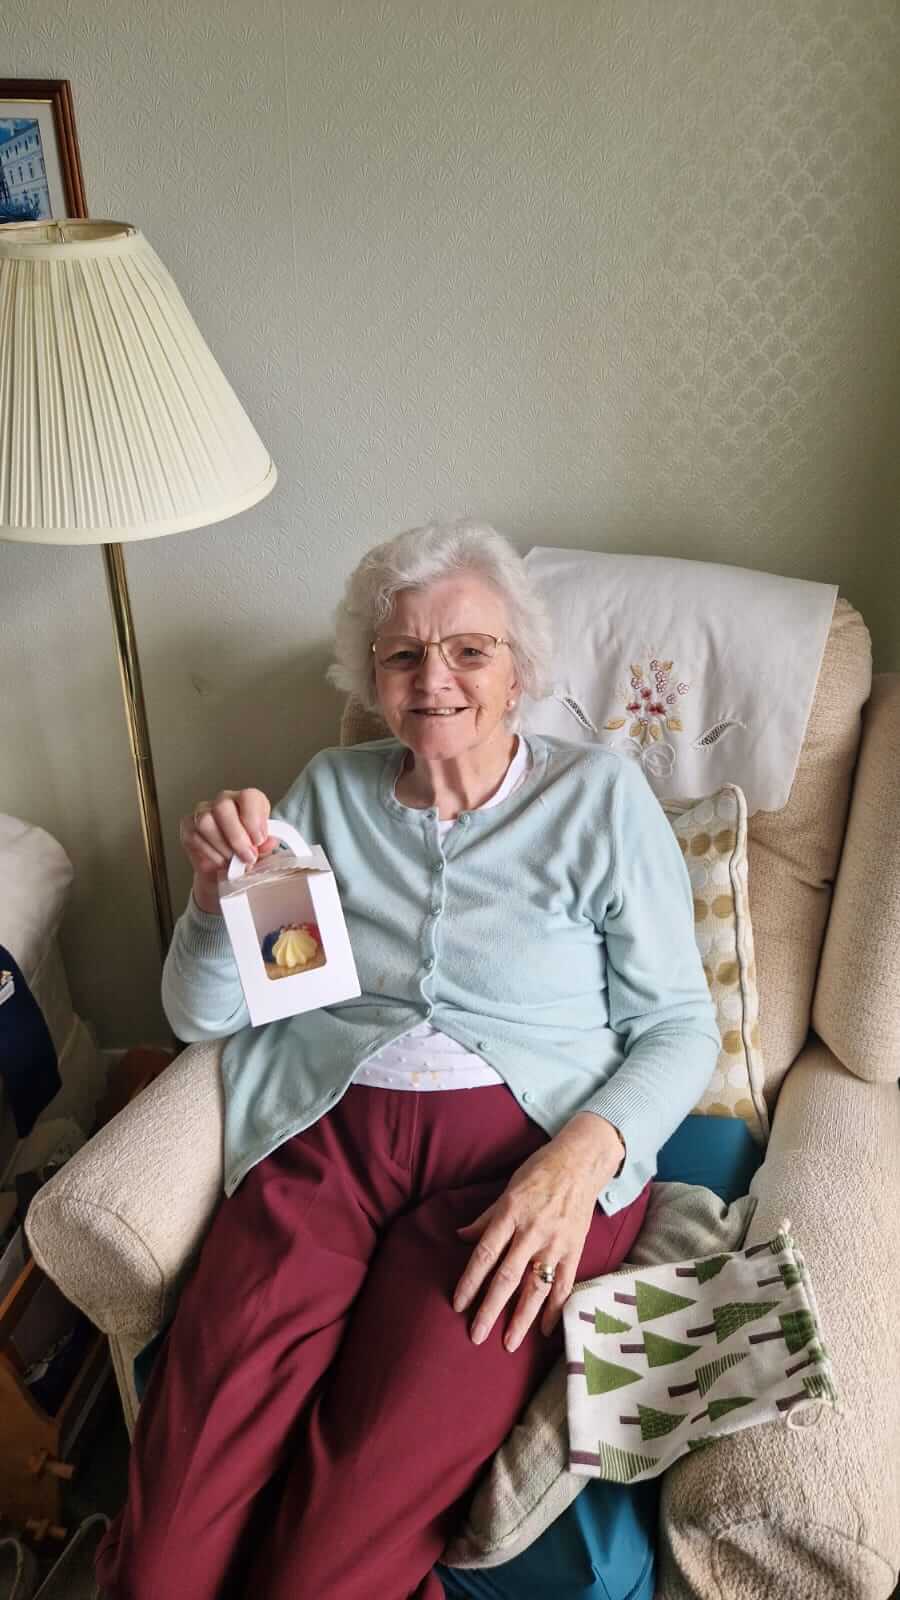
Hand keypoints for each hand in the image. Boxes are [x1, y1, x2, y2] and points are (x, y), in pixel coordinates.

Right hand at [179, 788, 275, 913]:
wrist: (225, 871)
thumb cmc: (246, 855)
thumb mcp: (262, 850)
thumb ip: (266, 845)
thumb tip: (268, 842)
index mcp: (248, 800)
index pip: (248, 797)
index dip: (254, 819)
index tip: (259, 841)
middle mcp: (225, 801)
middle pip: (223, 807)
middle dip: (236, 837)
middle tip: (247, 856)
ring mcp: (203, 811)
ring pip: (206, 822)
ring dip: (222, 846)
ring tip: (233, 861)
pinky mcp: (188, 825)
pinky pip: (195, 836)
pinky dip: (211, 853)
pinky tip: (221, 862)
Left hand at [453, 1114, 624, 1351]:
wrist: (582, 1162)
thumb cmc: (540, 1171)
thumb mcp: (508, 1188)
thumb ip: (486, 1217)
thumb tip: (461, 1237)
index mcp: (511, 1213)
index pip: (485, 1254)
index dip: (470, 1281)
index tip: (458, 1304)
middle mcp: (532, 1231)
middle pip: (507, 1276)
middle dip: (490, 1309)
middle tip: (476, 1335)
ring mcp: (556, 1243)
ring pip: (536, 1287)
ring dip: (521, 1318)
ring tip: (508, 1343)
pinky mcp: (575, 1250)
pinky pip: (564, 1285)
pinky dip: (555, 1309)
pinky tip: (545, 1330)